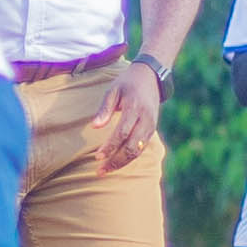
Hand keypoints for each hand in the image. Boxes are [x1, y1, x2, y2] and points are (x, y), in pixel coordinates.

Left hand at [86, 54, 164, 171]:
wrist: (151, 76)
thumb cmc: (127, 82)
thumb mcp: (113, 90)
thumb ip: (104, 109)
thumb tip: (94, 127)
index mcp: (135, 108)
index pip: (122, 133)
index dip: (110, 146)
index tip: (97, 156)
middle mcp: (145, 119)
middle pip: (131, 147)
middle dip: (115, 161)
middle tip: (99, 170)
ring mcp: (151, 125)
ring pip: (137, 151)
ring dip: (122, 163)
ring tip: (106, 170)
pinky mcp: (152, 129)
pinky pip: (141, 148)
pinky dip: (129, 158)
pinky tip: (116, 162)